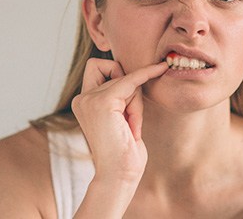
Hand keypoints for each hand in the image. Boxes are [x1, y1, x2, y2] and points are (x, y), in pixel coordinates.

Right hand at [72, 58, 167, 184]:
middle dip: (130, 90)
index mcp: (83, 102)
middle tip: (130, 118)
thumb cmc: (124, 151)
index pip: (98, 67)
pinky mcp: (103, 102)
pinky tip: (160, 69)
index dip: (116, 69)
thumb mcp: (120, 117)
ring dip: (136, 102)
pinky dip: (147, 74)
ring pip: (126, 79)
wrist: (119, 175)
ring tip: (130, 127)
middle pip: (114, 71)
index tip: (138, 66)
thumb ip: (119, 95)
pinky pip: (132, 80)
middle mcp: (82, 99)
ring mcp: (89, 99)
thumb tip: (135, 73)